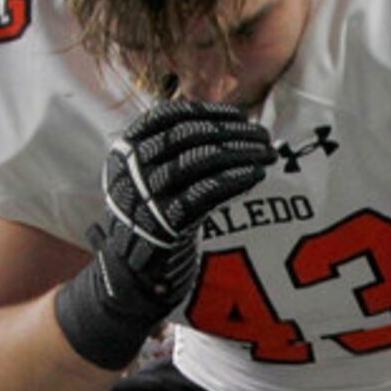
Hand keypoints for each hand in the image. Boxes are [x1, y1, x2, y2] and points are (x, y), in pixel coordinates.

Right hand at [54, 99, 274, 369]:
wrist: (131, 277)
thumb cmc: (153, 223)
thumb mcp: (151, 180)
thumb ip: (174, 153)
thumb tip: (225, 124)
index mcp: (124, 153)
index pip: (165, 118)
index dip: (205, 112)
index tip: (239, 115)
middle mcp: (129, 170)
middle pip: (186, 137)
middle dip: (230, 132)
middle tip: (263, 134)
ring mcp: (144, 197)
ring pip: (197, 162)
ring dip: (238, 154)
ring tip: (267, 154)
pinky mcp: (164, 225)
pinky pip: (204, 195)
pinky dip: (233, 181)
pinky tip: (255, 177)